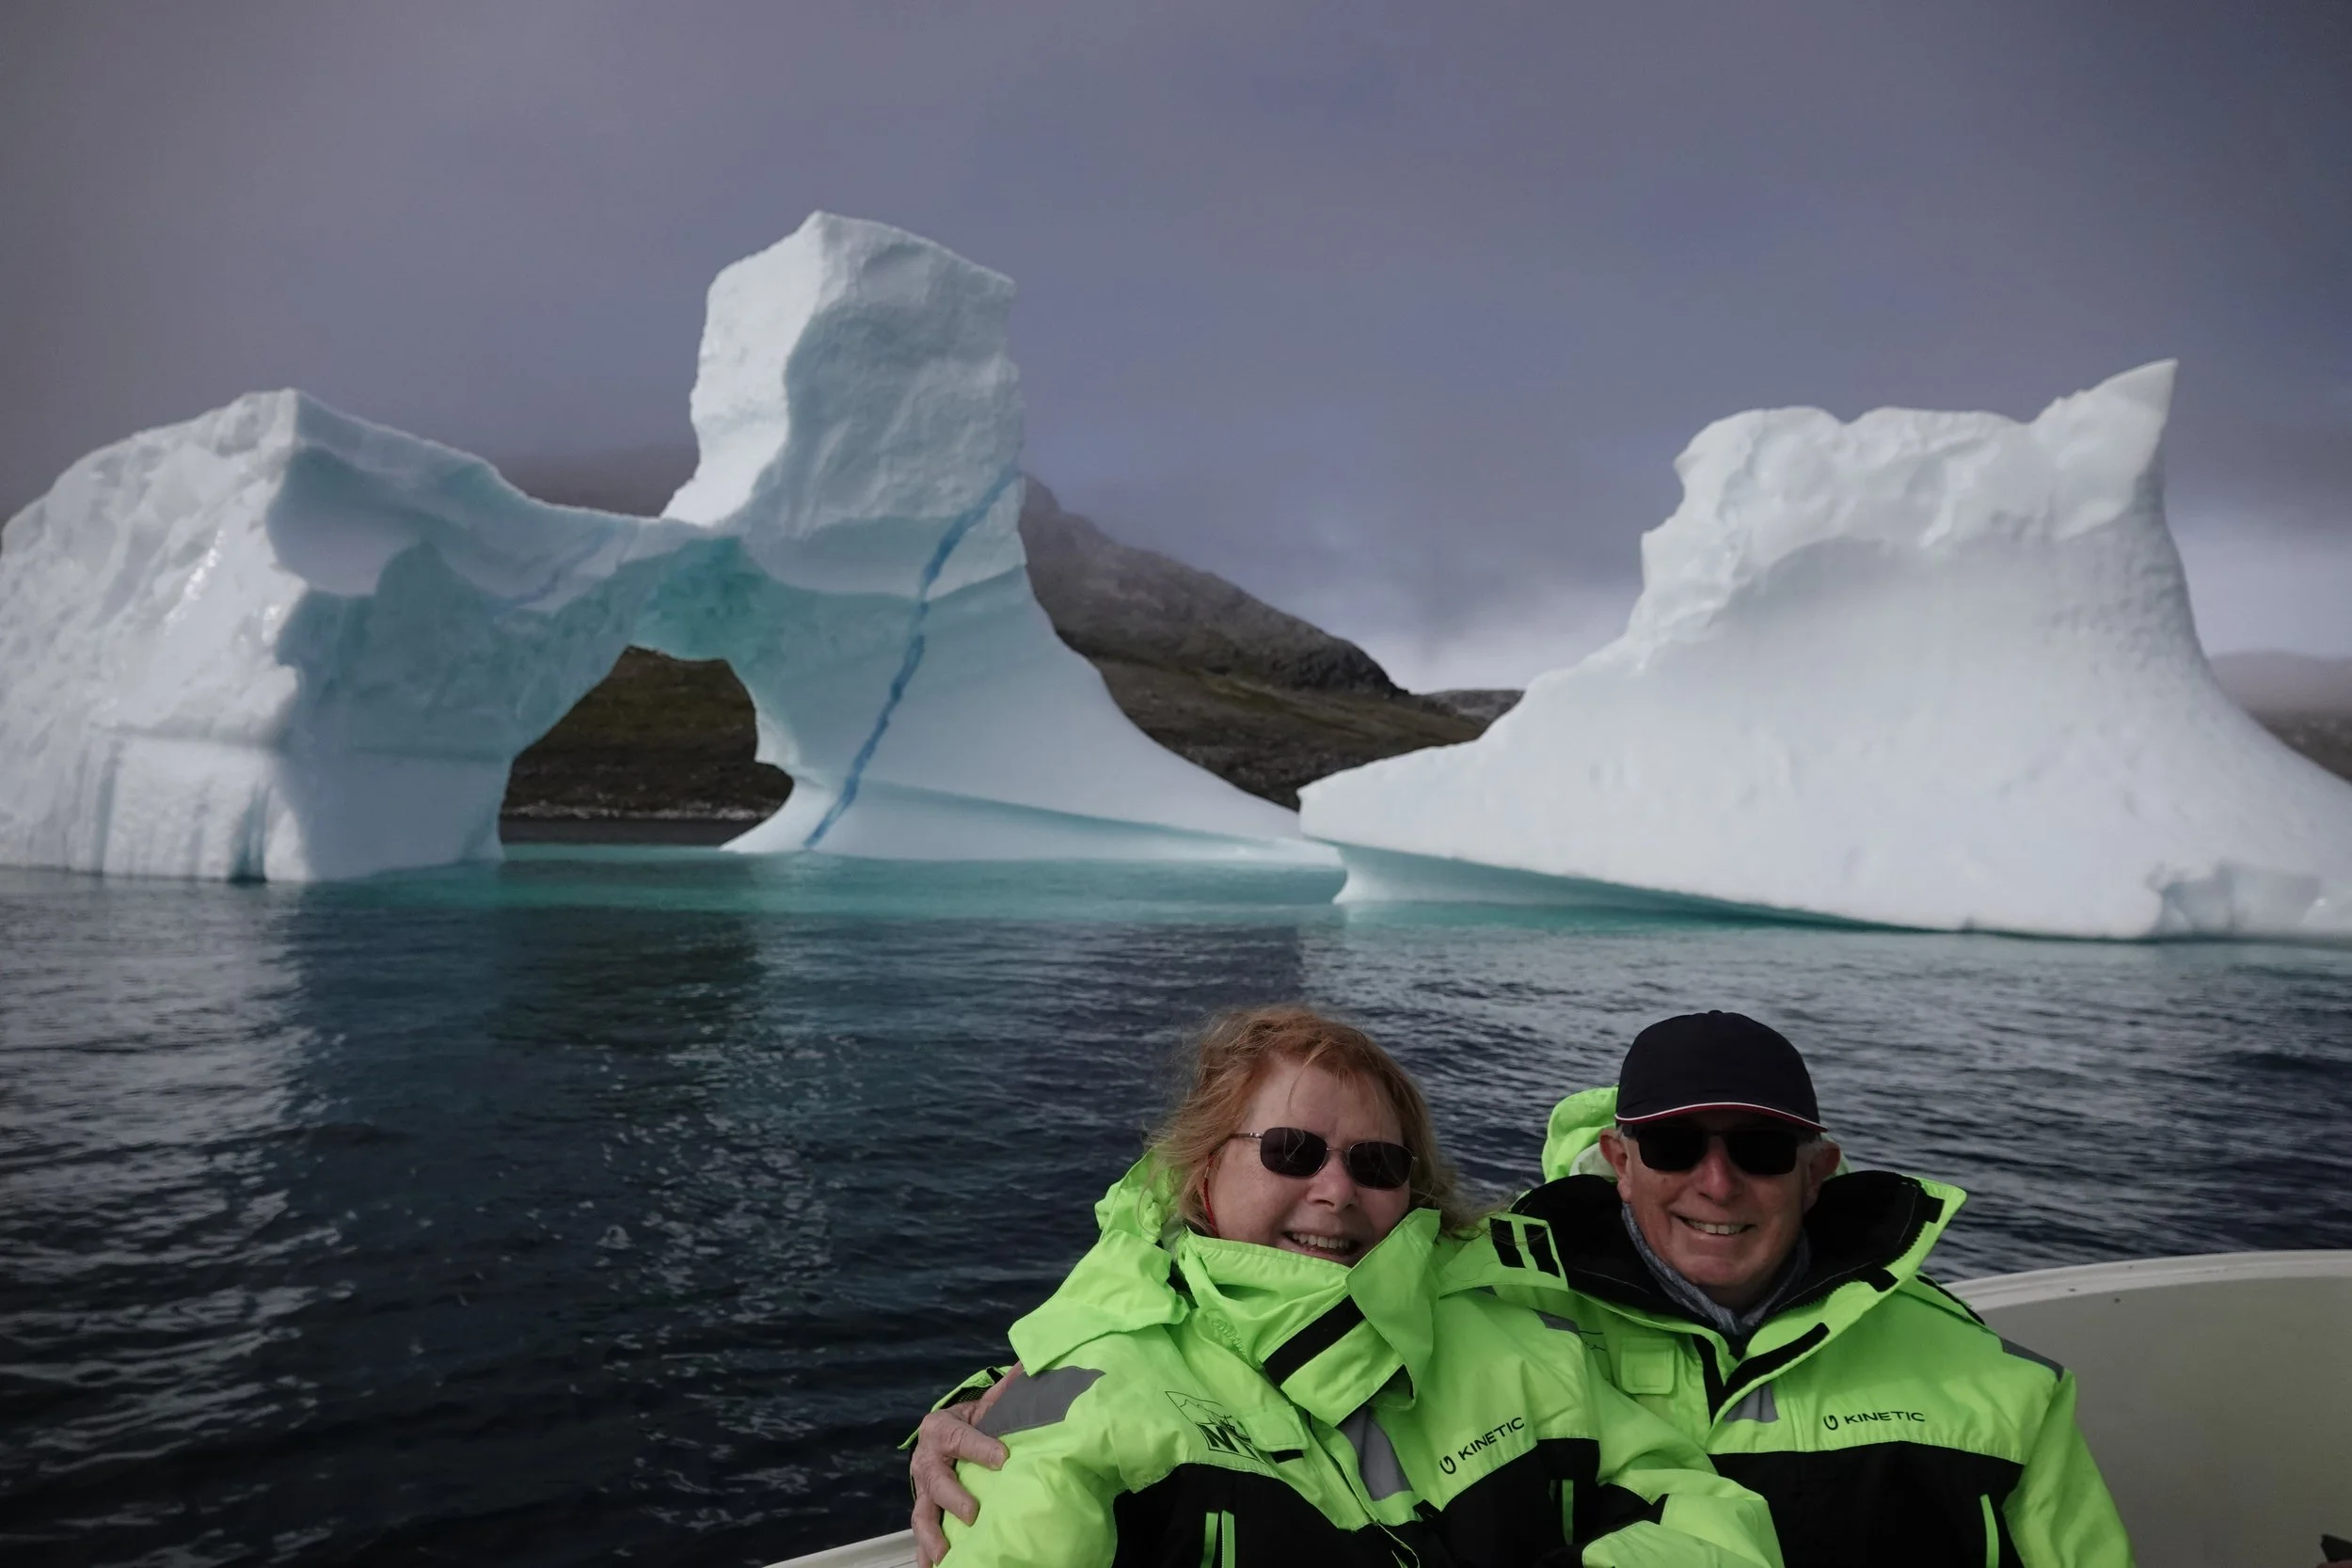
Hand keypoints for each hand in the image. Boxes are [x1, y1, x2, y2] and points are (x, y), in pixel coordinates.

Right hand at [910, 1364, 1018, 1567]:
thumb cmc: (971, 1423)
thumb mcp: (986, 1405)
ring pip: (922, 1513)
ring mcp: (923, 1489)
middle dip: (953, 1497)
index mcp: (941, 1428)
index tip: (1002, 1458)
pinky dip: (924, 1555)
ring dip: (932, 1536)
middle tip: (973, 1512)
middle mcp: (926, 1460)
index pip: (960, 1438)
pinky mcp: (925, 1511)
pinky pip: (922, 1535)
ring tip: (945, 1555)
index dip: (979, 1448)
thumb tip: (1033, 1365)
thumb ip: (1007, 1391)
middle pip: (936, 1480)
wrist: (943, 1436)